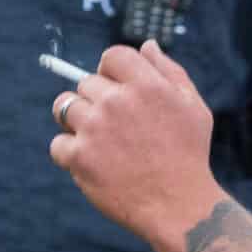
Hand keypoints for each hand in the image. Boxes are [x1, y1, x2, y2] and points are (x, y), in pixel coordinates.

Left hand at [50, 40, 221, 245]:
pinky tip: (93, 163)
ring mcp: (95, 128)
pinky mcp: (79, 157)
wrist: (179, 206)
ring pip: (64, 107)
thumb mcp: (193, 107)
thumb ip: (170, 71)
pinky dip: (70, 154)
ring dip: (77, 121)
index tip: (118, 90)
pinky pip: (58, 144)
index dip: (112, 71)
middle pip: (86, 82)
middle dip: (97, 100)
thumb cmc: (188, 155)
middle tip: (117, 127)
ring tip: (99, 141)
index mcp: (147, 84)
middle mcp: (117, 101)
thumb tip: (147, 45)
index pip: (112, 56)